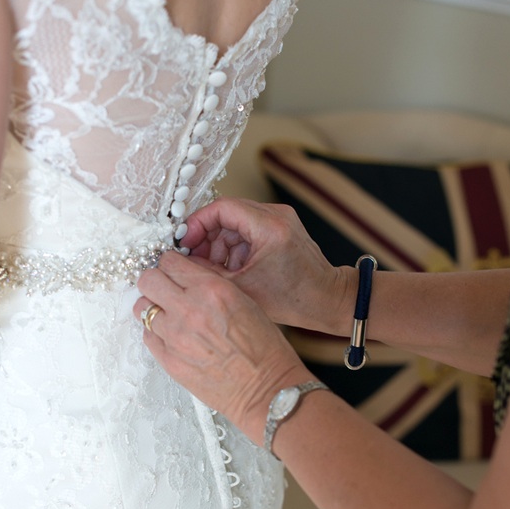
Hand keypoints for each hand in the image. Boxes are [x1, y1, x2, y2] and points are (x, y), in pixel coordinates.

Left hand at [133, 253, 315, 444]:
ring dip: (154, 309)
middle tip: (165, 290)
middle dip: (156, 282)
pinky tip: (174, 338)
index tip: (173, 272)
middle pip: (148, 280)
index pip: (170, 261)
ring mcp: (175, 336)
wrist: (265, 389)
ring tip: (170, 317)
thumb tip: (185, 277)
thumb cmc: (263, 349)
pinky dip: (157, 333)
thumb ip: (210, 285)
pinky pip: (148, 336)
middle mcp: (189, 309)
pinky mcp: (168, 360)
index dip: (171, 265)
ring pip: (142, 308)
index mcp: (212, 290)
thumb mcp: (244, 301)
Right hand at [178, 198, 352, 334]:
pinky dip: (235, 247)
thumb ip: (208, 271)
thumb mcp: (242, 288)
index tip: (184, 242)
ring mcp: (280, 219)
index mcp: (269, 226)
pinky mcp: (281, 227)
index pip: (222, 208)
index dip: (197, 223)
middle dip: (207, 236)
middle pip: (227, 213)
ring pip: (236, 222)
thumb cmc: (293, 299)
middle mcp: (277, 215)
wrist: (327, 300)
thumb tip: (182, 260)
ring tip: (213, 269)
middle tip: (193, 258)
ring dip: (220, 244)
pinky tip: (230, 269)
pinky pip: (248, 230)